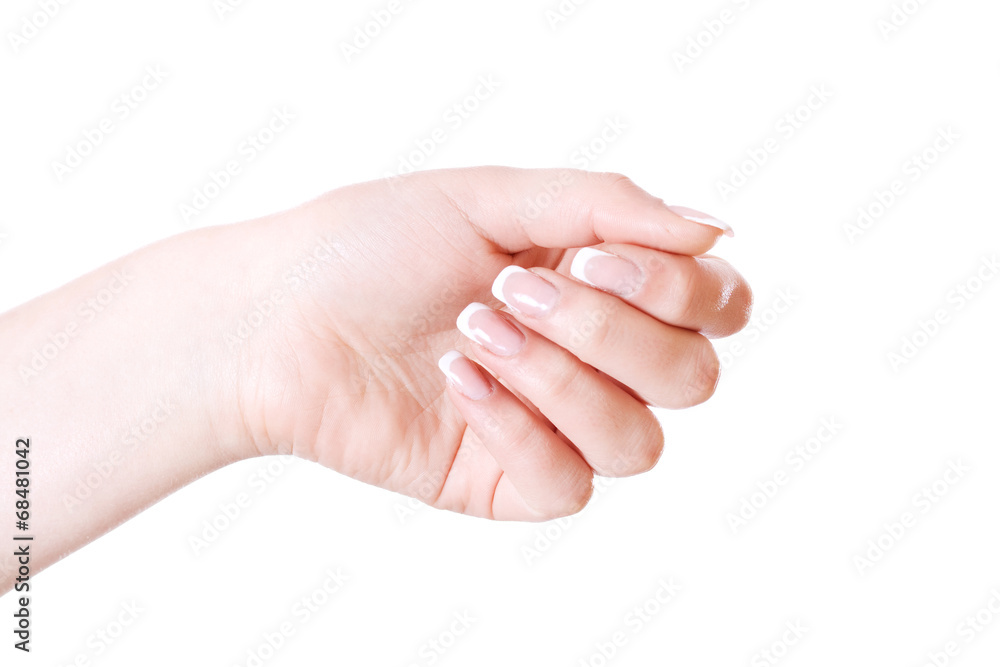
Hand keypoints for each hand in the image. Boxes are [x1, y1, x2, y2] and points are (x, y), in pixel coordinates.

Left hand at [237, 167, 751, 520]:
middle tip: (515, 289)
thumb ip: (608, 206)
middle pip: (694, 378)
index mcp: (601, 284)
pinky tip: (457, 382)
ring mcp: (554, 425)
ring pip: (641, 442)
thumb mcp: (492, 197)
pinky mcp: (509, 482)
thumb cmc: (373, 248)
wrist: (277, 318)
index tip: (594, 258)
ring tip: (475, 330)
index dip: (684, 290)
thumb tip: (718, 229)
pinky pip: (570, 485)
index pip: (715, 306)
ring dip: (562, 378)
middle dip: (613, 331)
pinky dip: (519, 428)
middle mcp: (592, 358)